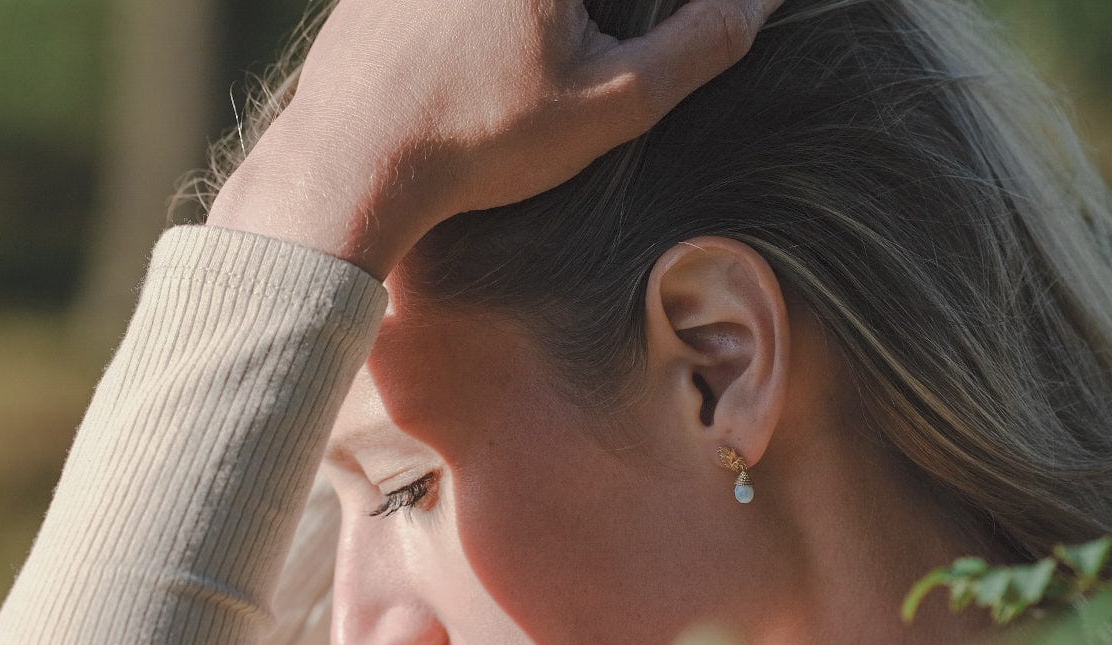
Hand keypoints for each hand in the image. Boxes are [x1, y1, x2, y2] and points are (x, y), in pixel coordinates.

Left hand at [207, 0, 784, 279]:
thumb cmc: (484, 137)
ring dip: (550, 29)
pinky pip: (469, 9)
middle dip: (601, 24)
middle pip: (581, 3)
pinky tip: (481, 70)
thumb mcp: (615, 102)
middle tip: (591, 67)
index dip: (650, 22)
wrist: (352, 162)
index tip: (620, 70)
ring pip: (529, 8)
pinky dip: (491, 27)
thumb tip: (759, 2)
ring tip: (527, 81)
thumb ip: (700, 45)